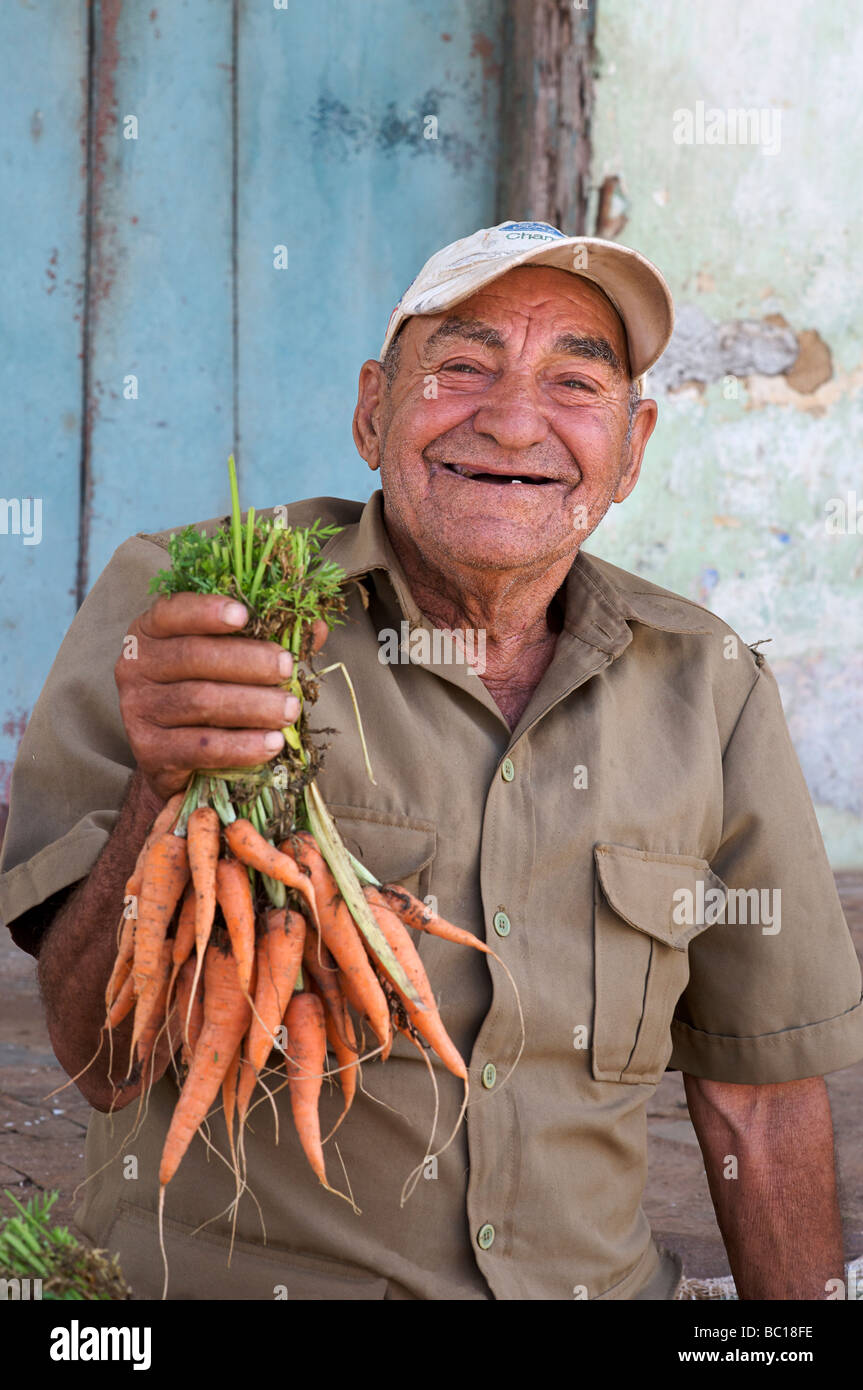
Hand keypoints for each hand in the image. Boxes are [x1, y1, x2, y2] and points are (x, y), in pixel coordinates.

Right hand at [115, 593, 327, 802]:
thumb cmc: (206, 693)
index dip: (207, 611)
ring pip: (201, 701)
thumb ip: (267, 638)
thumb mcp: (228, 659)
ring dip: (253, 705)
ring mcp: (138, 709)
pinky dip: (242, 746)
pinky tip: (272, 743)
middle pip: (194, 657)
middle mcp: (135, 667)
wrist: (172, 758)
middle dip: (248, 661)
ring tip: (289, 708)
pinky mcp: (149, 750)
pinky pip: (201, 747)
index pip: (173, 612)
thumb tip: (316, 626)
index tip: (244, 614)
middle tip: (287, 668)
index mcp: (150, 632)